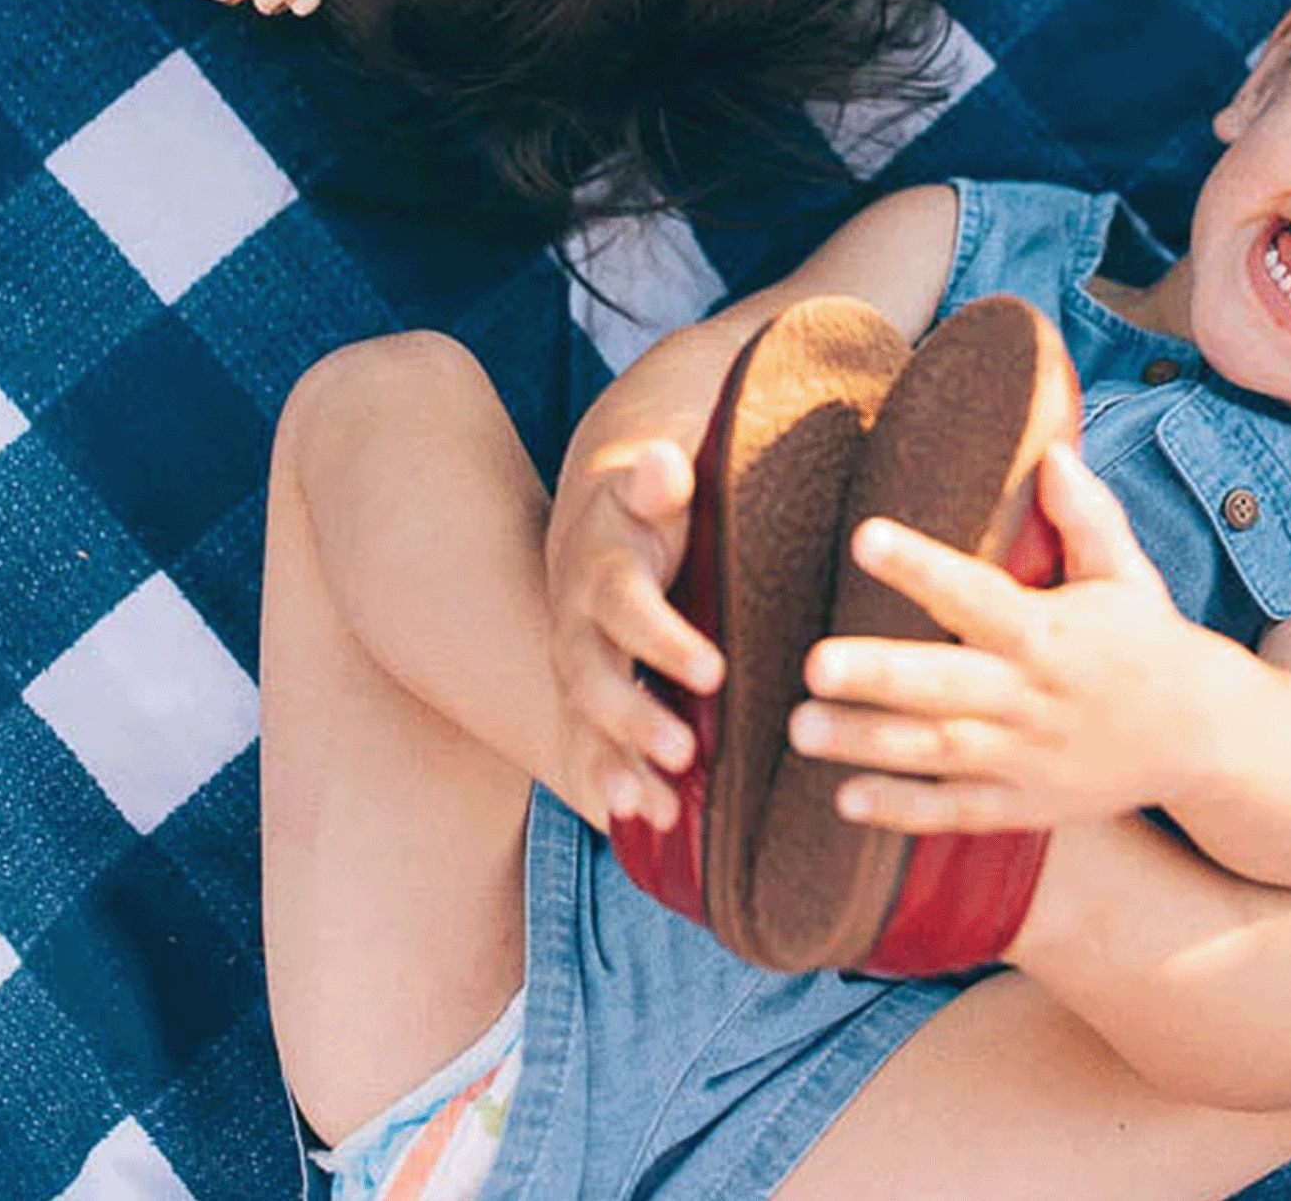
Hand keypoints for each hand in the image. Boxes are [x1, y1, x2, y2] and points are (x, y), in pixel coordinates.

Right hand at [546, 434, 723, 833]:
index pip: (623, 603)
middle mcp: (578, 623)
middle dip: (633, 717)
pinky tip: (640, 828)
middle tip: (682, 753)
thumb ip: (659, 480)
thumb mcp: (657, 481)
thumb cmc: (655, 502)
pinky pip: (587, 750)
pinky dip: (608, 787)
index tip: (712, 669)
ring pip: (584, 723)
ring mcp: (578, 669)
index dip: (662, 638)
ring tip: (656, 809)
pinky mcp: (586, 703)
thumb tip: (661, 462)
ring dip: (616, 766)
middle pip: (594, 676)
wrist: (606, 520)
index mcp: (602, 566)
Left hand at [788, 443, 1204, 834]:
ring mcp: (1026, 759)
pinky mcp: (1025, 806)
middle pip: (946, 687)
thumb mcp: (1126, 575)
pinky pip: (957, 812)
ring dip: (867, 743)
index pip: (976, 594)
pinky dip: (903, 810)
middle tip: (811, 664)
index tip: (865, 537)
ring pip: (938, 753)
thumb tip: (1053, 452)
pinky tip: (845, 798)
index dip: (921, 567)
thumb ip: (1088, 517)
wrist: (1206, 738)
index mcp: (1050, 633)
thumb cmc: (1150, 642)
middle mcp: (1031, 698)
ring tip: (800, 728)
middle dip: (879, 677)